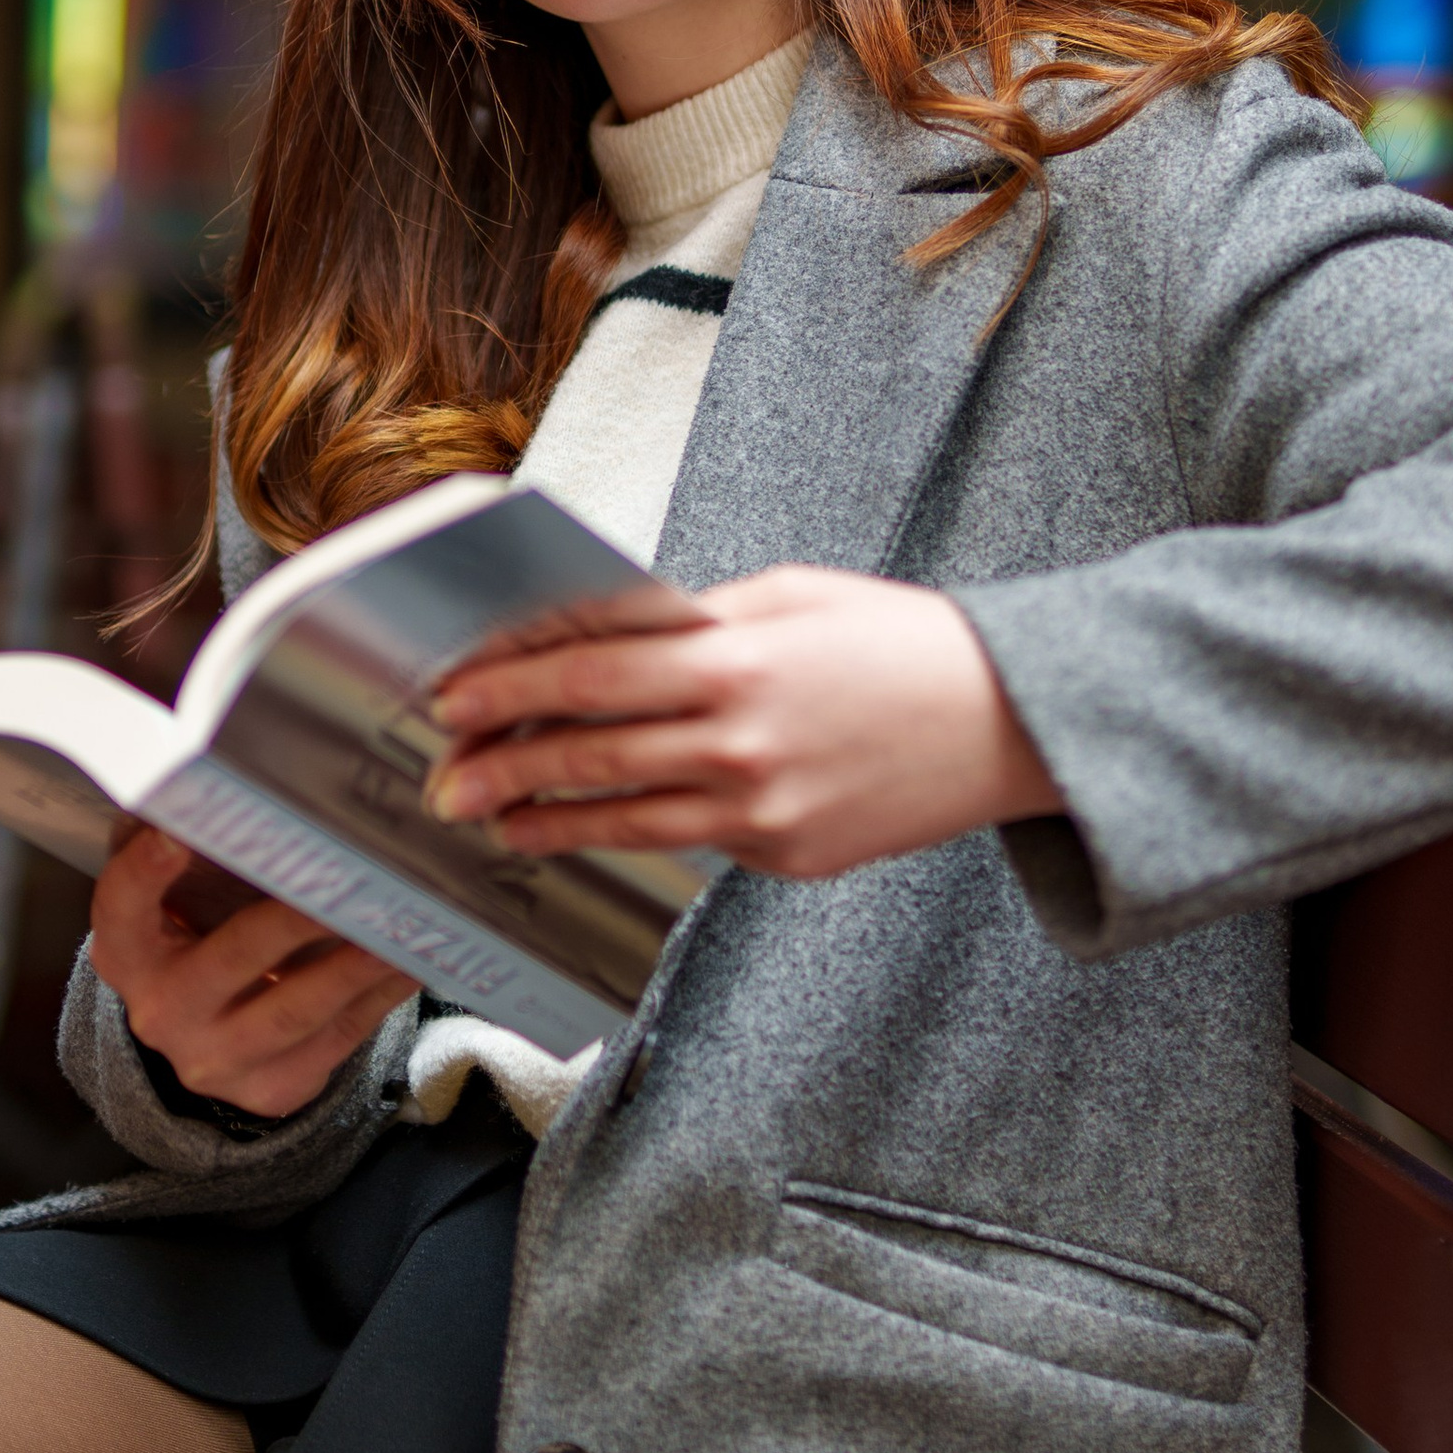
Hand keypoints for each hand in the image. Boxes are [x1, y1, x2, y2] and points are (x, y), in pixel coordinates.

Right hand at [89, 824, 413, 1120]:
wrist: (208, 1047)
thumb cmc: (200, 946)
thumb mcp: (175, 910)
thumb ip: (194, 854)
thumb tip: (244, 774)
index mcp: (128, 954)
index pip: (122, 908)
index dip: (146, 872)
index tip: (178, 833)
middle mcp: (162, 1011)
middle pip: (232, 958)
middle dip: (294, 918)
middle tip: (346, 877)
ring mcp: (216, 1059)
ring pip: (295, 1008)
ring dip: (355, 964)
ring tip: (401, 924)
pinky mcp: (272, 1087)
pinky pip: (337, 1038)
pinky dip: (379, 995)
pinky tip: (414, 960)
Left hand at [427, 567, 1060, 882]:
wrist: (1007, 721)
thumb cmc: (897, 641)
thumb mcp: (792, 596)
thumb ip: (697, 619)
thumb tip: (605, 635)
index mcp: (734, 658)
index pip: (589, 671)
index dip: (508, 686)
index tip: (451, 695)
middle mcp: (738, 740)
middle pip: (589, 754)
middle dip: (503, 767)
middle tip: (445, 778)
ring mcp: (762, 810)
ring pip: (624, 818)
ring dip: (545, 820)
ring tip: (493, 820)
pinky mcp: (785, 856)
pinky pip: (690, 842)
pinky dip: (629, 832)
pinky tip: (587, 828)